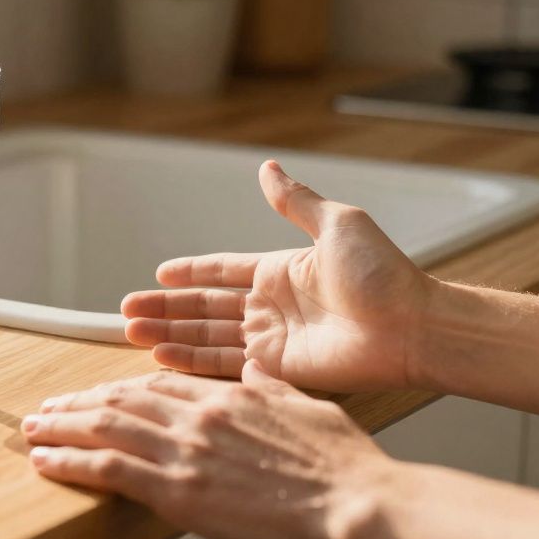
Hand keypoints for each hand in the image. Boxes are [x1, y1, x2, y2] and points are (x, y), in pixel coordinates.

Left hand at [23, 365, 395, 538]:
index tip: (96, 394)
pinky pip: (107, 468)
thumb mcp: (307, 408)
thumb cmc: (344, 466)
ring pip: (103, 427)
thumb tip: (255, 373)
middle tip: (48, 410)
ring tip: (34, 430)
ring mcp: (183, 451)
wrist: (358, 504)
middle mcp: (197, 416)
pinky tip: (46, 462)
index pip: (154, 384)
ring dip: (61, 428)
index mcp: (226, 396)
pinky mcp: (177, 489)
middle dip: (76, 405)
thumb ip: (271, 389)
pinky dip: (70, 462)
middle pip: (119, 400)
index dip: (117, 388)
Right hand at [121, 160, 434, 392]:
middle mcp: (271, 306)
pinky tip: (162, 357)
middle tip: (126, 311)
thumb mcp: (337, 224)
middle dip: (164, 309)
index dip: (190, 272)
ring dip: (168, 335)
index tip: (159, 275)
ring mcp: (272, 339)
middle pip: (204, 307)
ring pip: (206, 337)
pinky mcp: (277, 369)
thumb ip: (294, 201)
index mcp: (281, 271)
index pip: (222, 271)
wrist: (412, 326)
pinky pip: (225, 366)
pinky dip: (191, 362)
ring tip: (131, 333)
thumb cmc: (384, 274)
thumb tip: (267, 168)